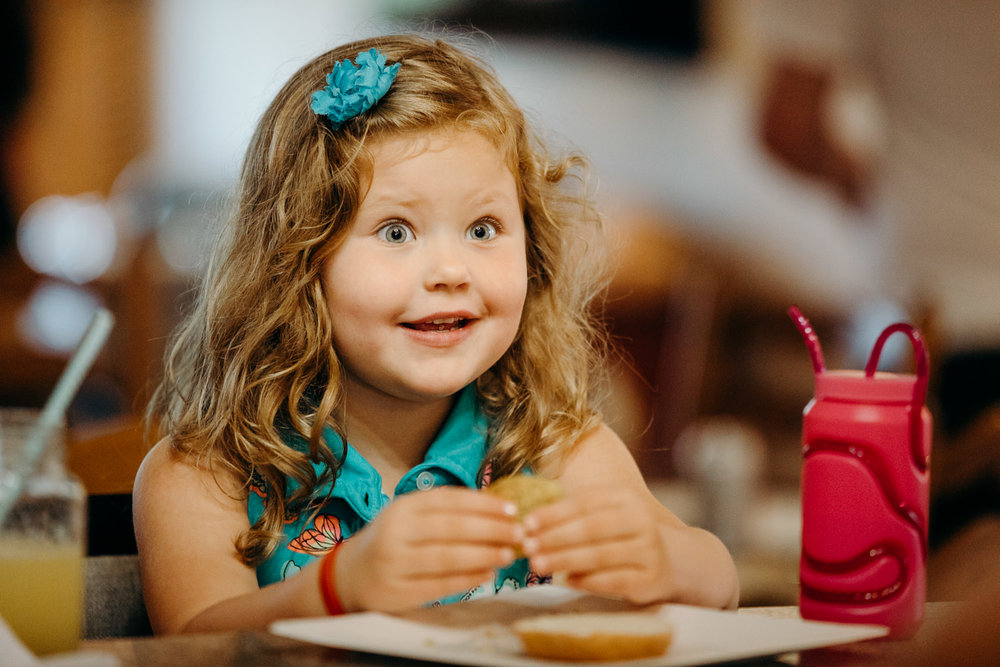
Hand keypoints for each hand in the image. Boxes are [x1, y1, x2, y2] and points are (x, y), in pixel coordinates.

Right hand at [335, 486, 521, 611]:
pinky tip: (488, 574)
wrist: (351, 574)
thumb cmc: (393, 540)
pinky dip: (467, 579)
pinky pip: (440, 585)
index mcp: (403, 506)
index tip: (512, 509)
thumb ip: (444, 510)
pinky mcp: (398, 592)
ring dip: (483, 555)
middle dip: (491, 529)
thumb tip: (494, 505)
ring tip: (509, 554)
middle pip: (452, 528)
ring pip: (447, 557)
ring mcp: (395, 562)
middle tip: (520, 532)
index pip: (450, 501)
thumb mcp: (410, 516)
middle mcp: (396, 531)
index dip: (483, 504)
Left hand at [520, 486, 674, 604]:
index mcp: (625, 498)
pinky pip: (613, 580)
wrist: (668, 561)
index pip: (585, 502)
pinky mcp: (650, 578)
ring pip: (600, 555)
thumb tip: (529, 524)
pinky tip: (566, 580)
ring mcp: (649, 549)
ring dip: (564, 560)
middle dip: (555, 537)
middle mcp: (641, 519)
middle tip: (528, 546)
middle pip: (591, 527)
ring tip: (538, 564)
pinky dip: (587, 581)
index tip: (527, 523)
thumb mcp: (603, 515)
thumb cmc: (620, 535)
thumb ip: (572, 516)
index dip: (554, 513)